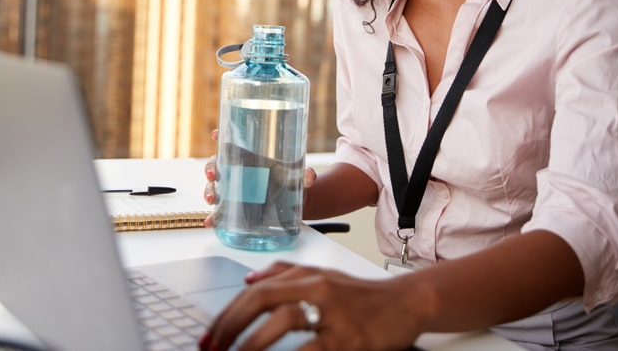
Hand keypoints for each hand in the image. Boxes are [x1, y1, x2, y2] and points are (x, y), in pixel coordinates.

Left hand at [199, 262, 422, 350]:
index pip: (257, 290)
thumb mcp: (323, 276)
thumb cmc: (361, 296)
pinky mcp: (349, 340)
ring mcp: (334, 315)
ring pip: (284, 320)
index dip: (229, 313)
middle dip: (231, 326)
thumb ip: (285, 275)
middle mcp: (318, 290)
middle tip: (212, 349)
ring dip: (253, 343)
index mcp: (308, 276)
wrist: (407, 304)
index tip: (210, 335)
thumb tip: (247, 282)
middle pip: (263, 299)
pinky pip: (311, 350)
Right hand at [202, 130, 317, 226]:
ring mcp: (232, 190)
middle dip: (210, 167)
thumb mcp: (295, 177)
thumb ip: (303, 176)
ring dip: (208, 192)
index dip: (221, 136)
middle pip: (215, 164)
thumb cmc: (288, 182)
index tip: (216, 134)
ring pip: (213, 186)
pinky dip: (212, 217)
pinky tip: (210, 222)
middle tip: (213, 174)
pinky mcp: (233, 208)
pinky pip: (218, 211)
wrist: (290, 205)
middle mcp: (236, 171)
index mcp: (247, 157)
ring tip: (212, 199)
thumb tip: (310, 175)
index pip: (230, 142)